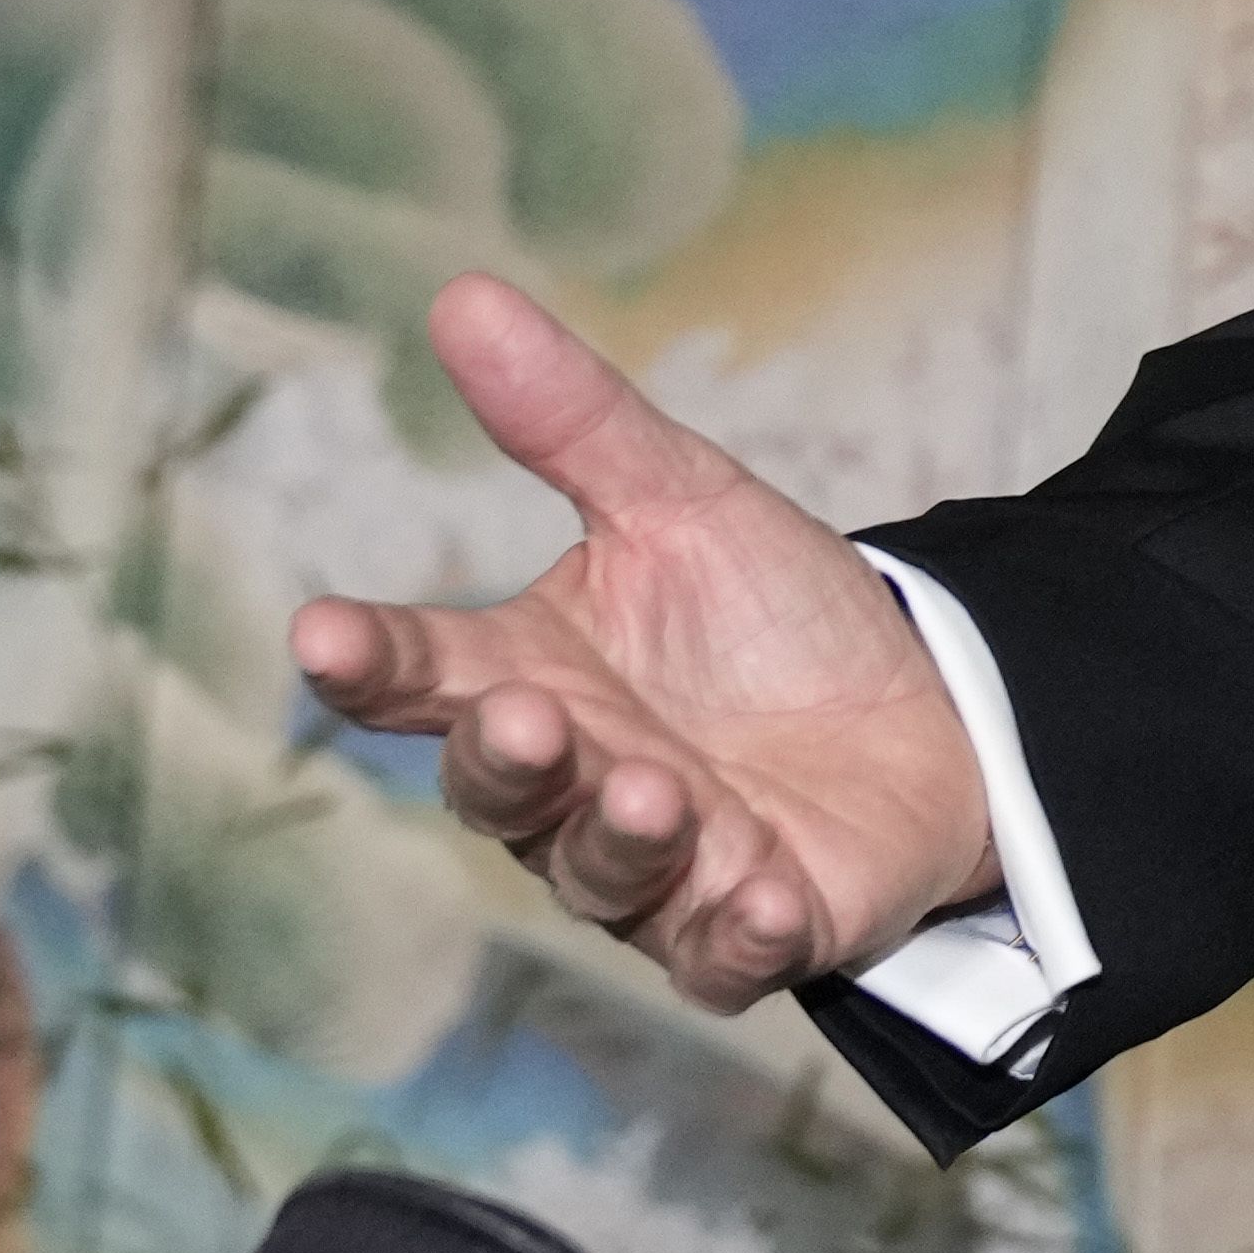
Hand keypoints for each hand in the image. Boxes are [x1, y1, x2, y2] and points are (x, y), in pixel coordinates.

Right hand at [289, 275, 996, 1010]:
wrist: (931, 706)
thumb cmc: (775, 615)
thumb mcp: (683, 500)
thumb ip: (573, 421)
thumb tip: (464, 296)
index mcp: (531, 676)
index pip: (420, 674)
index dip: (368, 660)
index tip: (322, 634)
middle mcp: (573, 785)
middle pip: (500, 789)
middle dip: (507, 759)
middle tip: (525, 716)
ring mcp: (659, 869)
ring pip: (604, 873)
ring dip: (622, 835)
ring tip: (656, 786)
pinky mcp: (749, 930)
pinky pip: (721, 955)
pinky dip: (736, 932)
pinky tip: (761, 899)